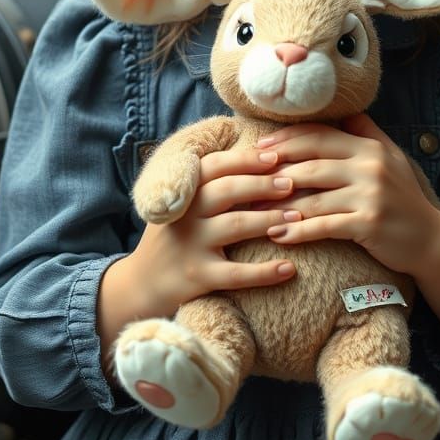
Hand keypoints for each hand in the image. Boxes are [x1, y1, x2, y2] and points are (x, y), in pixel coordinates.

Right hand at [97, 147, 297, 353]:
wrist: (140, 284)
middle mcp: (185, 215)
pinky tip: (290, 268)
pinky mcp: (198, 277)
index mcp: (183, 192)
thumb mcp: (181, 205)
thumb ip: (209, 184)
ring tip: (298, 217)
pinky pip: (237, 274)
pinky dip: (265, 271)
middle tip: (293, 182)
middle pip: (228, 190)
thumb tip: (257, 155)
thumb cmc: (174, 236)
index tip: (275, 156)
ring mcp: (190, 246)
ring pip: (236, 226)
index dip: (246, 159)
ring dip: (271, 219)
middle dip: (263, 184)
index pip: (215, 166)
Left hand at [259, 114, 439, 277]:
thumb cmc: (404, 198)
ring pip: (314, 195)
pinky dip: (298, 231)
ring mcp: (370, 194)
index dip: (287, 140)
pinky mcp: (369, 223)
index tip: (259, 148)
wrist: (431, 240)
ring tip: (253, 210)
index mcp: (369, 147)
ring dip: (280, 204)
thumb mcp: (391, 157)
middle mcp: (370, 166)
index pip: (320, 135)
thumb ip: (366, 132)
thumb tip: (344, 111)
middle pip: (311, 161)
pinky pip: (325, 225)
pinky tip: (278, 236)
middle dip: (276, 168)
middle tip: (247, 177)